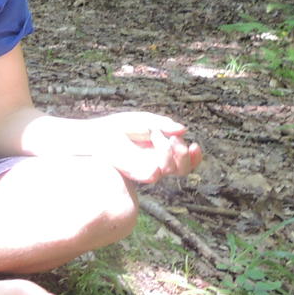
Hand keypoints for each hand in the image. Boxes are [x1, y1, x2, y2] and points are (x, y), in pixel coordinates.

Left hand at [87, 111, 201, 185]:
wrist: (98, 134)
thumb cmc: (120, 127)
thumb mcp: (146, 120)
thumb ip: (164, 124)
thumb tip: (184, 130)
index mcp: (162, 152)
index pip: (185, 161)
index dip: (195, 157)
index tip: (195, 145)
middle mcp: (158, 163)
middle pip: (184, 168)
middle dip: (185, 154)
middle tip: (175, 139)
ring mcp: (149, 169)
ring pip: (174, 170)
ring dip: (172, 150)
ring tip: (158, 133)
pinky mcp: (139, 173)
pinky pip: (157, 172)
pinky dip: (160, 153)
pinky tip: (152, 136)